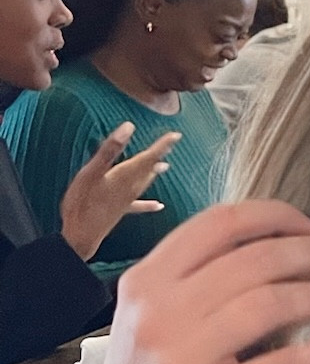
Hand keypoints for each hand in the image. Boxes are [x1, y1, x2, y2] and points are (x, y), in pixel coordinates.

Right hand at [59, 123, 179, 263]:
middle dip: (159, 155)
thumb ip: (110, 150)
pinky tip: (159, 205)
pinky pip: (139, 205)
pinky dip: (149, 203)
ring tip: (164, 165)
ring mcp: (126, 201)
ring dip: (153, 172)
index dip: (162, 145)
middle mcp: (130, 188)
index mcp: (125, 176)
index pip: (149, 157)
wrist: (80, 237)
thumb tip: (129, 127)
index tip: (176, 135)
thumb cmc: (82, 203)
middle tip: (172, 143)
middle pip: (149, 168)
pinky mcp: (120, 211)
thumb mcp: (92, 172)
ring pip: (144, 183)